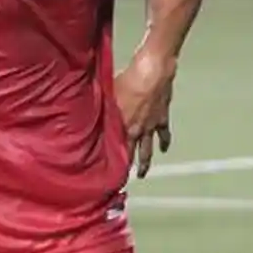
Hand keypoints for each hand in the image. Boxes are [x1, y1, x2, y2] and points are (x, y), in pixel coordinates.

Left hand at [115, 46, 176, 178]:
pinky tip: (163, 150)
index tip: (107, 173)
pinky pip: (164, 134)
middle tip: (123, 180)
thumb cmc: (126, 80)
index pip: (116, 148)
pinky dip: (164, 143)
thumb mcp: (108, 93)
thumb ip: (102, 107)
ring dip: (145, 162)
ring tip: (142, 174)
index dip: (112, 161)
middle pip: (132, 153)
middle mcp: (137, 129)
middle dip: (128, 167)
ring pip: (148, 149)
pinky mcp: (162, 118)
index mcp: (122, 125)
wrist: (152, 73)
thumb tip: (89, 113)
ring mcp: (151, 125)